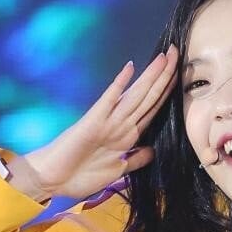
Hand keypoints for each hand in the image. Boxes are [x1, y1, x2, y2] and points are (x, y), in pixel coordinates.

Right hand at [19, 45, 178, 199]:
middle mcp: (121, 125)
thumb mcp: (116, 171)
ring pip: (136, 96)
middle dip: (165, 75)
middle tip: (178, 51)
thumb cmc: (79, 175)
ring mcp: (108, 122)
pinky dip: (119, 85)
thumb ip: (135, 160)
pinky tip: (129, 68)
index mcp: (128, 135)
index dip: (167, 90)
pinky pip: (109, 100)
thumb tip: (152, 151)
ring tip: (165, 56)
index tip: (180, 72)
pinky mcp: (92, 122)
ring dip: (151, 76)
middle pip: (149, 96)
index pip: (153, 108)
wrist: (51, 180)